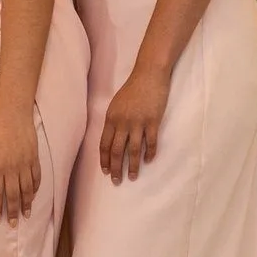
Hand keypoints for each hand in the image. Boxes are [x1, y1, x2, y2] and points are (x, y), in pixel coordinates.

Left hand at [0, 109, 41, 226]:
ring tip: (25, 215)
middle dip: (12, 211)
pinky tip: (32, 197)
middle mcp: (11, 169)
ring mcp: (25, 165)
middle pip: (13, 195)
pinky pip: (36, 179)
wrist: (12, 117)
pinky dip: (35, 189)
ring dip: (26, 204)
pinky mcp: (34, 160)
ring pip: (26, 190)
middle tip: (12, 224)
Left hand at [99, 65, 170, 183]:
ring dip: (132, 166)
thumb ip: (114, 121)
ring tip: (132, 177)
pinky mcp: (153, 121)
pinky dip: (149, 153)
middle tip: (116, 181)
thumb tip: (111, 138)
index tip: (105, 171)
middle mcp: (122, 122)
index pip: (104, 144)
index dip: (104, 159)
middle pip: (116, 151)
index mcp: (111, 118)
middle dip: (115, 168)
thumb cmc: (132, 89)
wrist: (149, 75)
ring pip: (133, 150)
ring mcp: (138, 122)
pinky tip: (148, 161)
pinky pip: (151, 142)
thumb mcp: (116, 105)